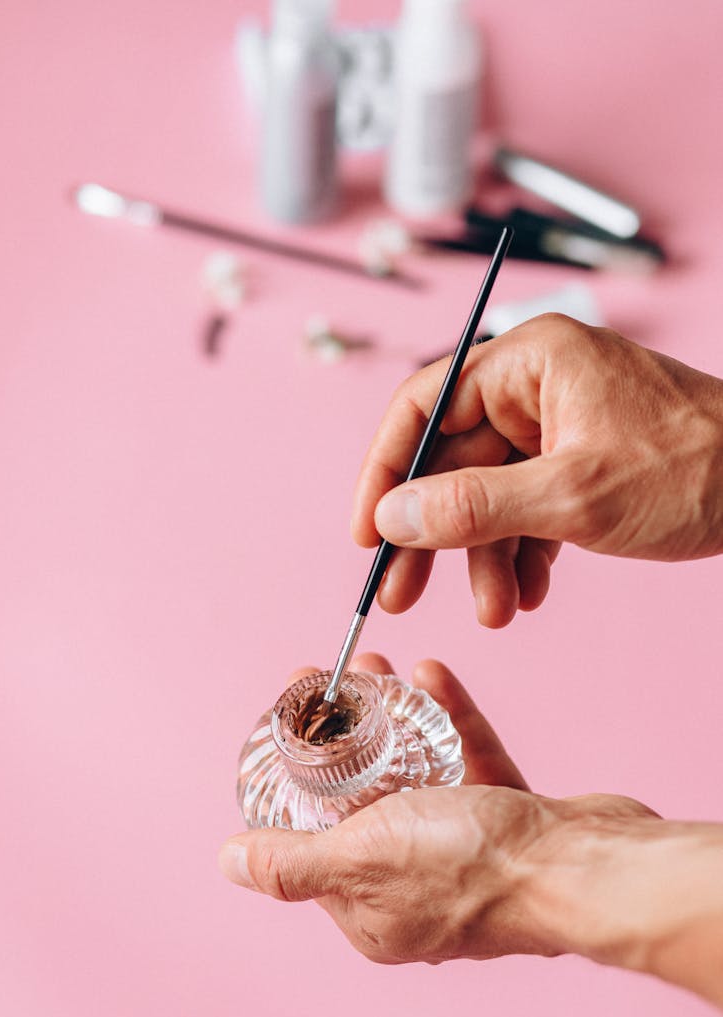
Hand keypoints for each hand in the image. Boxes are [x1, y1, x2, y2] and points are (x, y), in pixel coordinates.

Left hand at [220, 654, 656, 967]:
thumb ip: (294, 863)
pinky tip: (435, 675)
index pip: (316, 838)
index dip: (297, 777)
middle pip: (367, 798)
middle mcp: (417, 888)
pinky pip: (469, 763)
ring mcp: (469, 855)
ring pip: (419, 774)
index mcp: (372, 909)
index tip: (290, 715)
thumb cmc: (472, 866)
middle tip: (333, 677)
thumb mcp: (362, 858)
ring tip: (377, 667)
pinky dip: (449, 721)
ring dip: (396, 719)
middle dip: (346, 734)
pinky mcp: (511, 823)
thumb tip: (227, 863)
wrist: (586, 866)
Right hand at [351, 316, 722, 626]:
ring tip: (498, 613)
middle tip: (404, 594)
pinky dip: (524, 555)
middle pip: (452, 462)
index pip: (423, 407)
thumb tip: (392, 516)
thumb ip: (473, 507)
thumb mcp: (572, 495)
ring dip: (487, 559)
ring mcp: (559, 428)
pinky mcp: (581, 465)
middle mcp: (536, 388)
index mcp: (527, 362)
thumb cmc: (696, 468)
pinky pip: (528, 510)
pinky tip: (530, 595)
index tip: (368, 534)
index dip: (385, 472)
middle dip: (434, 536)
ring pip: (490, 497)